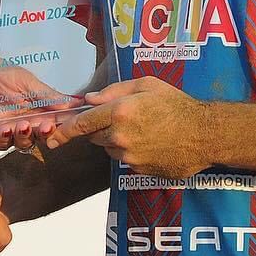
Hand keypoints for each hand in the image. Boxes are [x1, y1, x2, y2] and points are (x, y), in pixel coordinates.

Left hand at [0, 57, 80, 151]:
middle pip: (41, 135)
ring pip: (22, 143)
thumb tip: (74, 103)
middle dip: (45, 133)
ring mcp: (7, 130)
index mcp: (37, 108)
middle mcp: (25, 121)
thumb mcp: (25, 79)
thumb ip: (47, 94)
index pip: (55, 120)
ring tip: (24, 125)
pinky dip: (4, 138)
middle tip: (46, 126)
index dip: (62, 123)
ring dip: (25, 136)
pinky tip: (5, 128)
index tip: (69, 121)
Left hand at [46, 77, 212, 177]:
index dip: (64, 130)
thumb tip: (90, 99)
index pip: (82, 124)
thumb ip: (114, 90)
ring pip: (110, 149)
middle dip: (101, 128)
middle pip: (94, 136)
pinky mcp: (139, 170)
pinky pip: (126, 161)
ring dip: (118, 140)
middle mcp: (120, 136)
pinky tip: (152, 143)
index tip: (51, 136)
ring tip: (145, 129)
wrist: (205, 133)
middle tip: (126, 118)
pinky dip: (133, 152)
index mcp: (119, 112)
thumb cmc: (177, 104)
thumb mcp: (146, 85)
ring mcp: (129, 156)